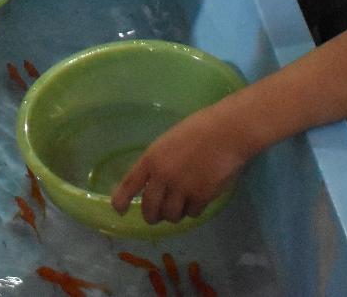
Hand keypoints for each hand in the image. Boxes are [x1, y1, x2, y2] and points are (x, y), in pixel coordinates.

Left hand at [110, 104, 247, 224]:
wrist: (228, 131)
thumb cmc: (199, 128)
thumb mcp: (168, 141)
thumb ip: (159, 162)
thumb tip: (154, 184)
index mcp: (152, 158)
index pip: (129, 184)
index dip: (121, 200)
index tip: (118, 210)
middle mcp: (163, 176)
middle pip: (150, 208)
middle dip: (151, 216)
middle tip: (155, 216)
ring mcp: (182, 187)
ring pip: (171, 215)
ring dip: (174, 214)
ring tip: (179, 207)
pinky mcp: (202, 196)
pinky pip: (192, 213)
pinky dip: (194, 210)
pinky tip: (198, 200)